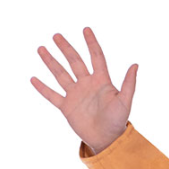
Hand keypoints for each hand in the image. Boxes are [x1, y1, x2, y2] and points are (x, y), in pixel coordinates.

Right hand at [30, 26, 137, 152]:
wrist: (107, 140)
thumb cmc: (118, 121)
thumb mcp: (125, 102)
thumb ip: (129, 84)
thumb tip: (135, 64)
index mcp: (101, 81)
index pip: (96, 57)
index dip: (91, 43)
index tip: (86, 29)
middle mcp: (87, 84)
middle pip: (75, 62)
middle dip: (66, 48)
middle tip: (56, 35)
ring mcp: (75, 95)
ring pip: (61, 74)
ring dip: (51, 62)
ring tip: (41, 49)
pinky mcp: (67, 107)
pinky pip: (52, 95)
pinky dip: (42, 88)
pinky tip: (33, 79)